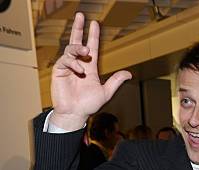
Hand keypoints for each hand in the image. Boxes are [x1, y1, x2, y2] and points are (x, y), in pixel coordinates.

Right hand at [51, 12, 131, 130]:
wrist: (74, 114)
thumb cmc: (88, 106)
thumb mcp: (105, 92)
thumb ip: (115, 82)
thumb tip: (129, 74)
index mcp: (89, 68)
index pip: (92, 48)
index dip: (93, 36)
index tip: (95, 23)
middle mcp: (78, 64)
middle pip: (77, 42)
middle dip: (79, 28)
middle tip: (81, 16)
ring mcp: (68, 66)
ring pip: (71, 49)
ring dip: (79, 48)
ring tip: (86, 51)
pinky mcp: (59, 70)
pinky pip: (65, 59)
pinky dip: (73, 62)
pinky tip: (79, 69)